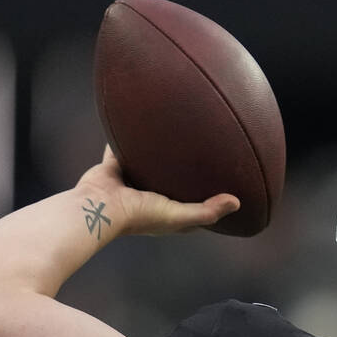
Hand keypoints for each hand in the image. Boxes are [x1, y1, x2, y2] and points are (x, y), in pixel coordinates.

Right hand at [75, 145, 239, 236]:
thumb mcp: (178, 216)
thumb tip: (237, 202)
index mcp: (166, 212)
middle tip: (205, 152)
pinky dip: (129, 137)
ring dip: (158, 153)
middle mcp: (150, 197)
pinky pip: (124, 148)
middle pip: (173, 182)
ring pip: (149, 163)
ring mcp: (132, 182)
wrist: (99, 206)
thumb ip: (206, 210)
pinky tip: (139, 120)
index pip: (192, 208)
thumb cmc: (139, 216)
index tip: (225, 188)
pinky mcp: (115, 167)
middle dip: (186, 172)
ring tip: (174, 133)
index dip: (207, 201)